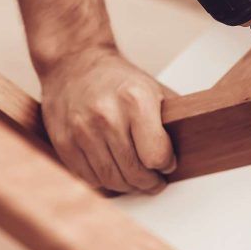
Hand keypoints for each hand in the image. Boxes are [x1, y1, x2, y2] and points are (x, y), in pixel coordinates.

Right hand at [39, 47, 176, 193]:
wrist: (74, 63)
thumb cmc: (118, 80)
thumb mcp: (153, 90)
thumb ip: (168, 122)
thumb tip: (188, 153)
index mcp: (135, 100)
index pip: (156, 155)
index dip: (166, 165)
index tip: (167, 164)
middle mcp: (106, 115)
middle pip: (134, 172)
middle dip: (149, 183)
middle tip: (155, 182)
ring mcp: (81, 130)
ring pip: (111, 179)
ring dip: (127, 186)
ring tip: (136, 180)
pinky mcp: (63, 141)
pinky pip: (88, 177)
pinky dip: (104, 181)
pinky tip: (113, 171)